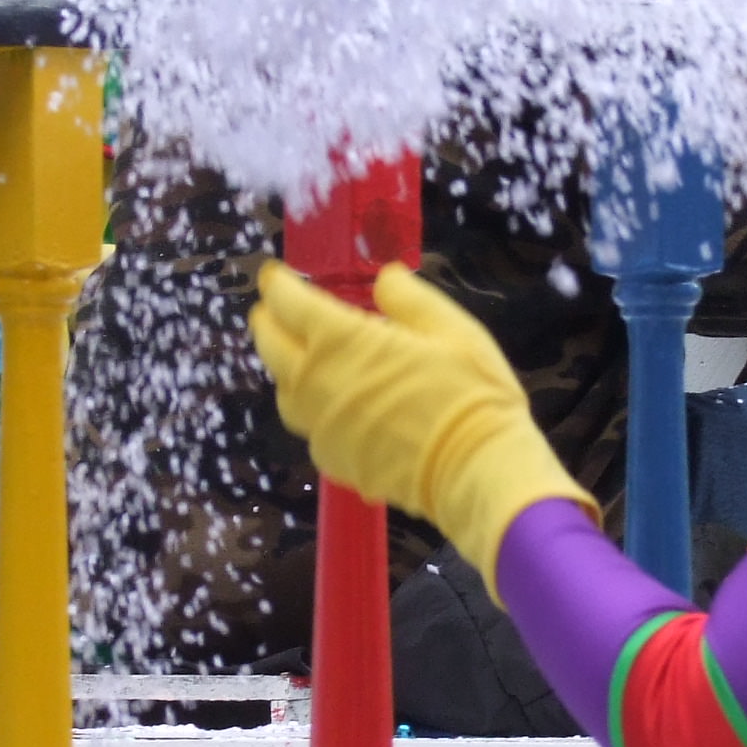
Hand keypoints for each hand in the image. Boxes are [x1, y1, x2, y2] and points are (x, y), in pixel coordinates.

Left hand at [249, 260, 593, 579]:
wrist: (477, 471)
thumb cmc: (469, 392)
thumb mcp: (452, 328)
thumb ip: (407, 298)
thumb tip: (383, 280)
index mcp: (341, 341)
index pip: (289, 303)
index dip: (278, 285)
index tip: (276, 276)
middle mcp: (316, 383)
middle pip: (270, 346)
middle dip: (269, 322)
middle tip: (276, 310)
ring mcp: (321, 427)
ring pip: (284, 391)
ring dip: (285, 367)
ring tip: (303, 356)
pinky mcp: (333, 461)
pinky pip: (309, 426)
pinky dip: (313, 407)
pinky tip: (338, 403)